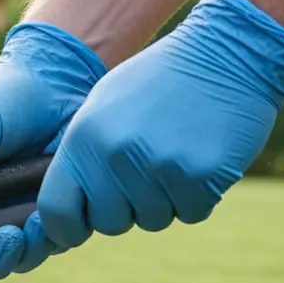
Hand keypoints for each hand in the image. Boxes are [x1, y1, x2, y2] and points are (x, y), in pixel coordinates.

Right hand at [0, 22, 105, 282]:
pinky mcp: (47, 215)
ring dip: (22, 251)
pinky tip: (50, 212)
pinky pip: (47, 244)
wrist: (59, 82)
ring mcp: (10, 217)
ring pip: (13, 260)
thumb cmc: (3, 99)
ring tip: (34, 221)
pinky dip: (49, 236)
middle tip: (7, 238)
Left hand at [37, 0, 283, 250]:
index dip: (65, 229)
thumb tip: (62, 215)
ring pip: (152, 220)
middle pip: (109, 223)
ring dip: (165, 201)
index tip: (79, 231)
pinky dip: (199, 196)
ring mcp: (159, 166)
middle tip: (146, 173)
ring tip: (176, 155)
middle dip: (126, 209)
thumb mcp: (103, 107)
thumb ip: (81, 158)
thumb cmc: (158, 81)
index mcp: (84, 137)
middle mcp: (116, 154)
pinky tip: (202, 157)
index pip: (56, 210)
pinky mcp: (201, 175)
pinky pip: (191, 213)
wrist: (227, 52)